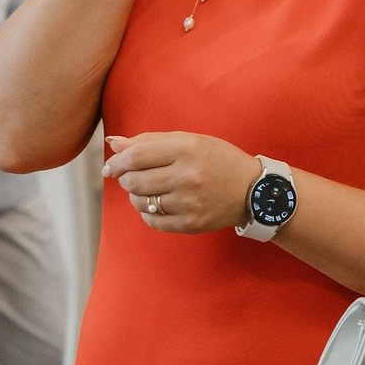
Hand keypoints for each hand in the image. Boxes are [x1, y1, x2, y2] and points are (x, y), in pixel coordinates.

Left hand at [103, 131, 260, 233]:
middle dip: (125, 179)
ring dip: (136, 196)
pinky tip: (159, 204)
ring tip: (150, 189)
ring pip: (140, 202)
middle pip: (133, 181)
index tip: (111, 165)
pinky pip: (152, 221)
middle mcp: (187, 176)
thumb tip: (112, 142)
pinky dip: (148, 213)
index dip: (117, 162)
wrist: (253, 190)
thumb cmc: (218, 160)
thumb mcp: (189, 140)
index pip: (136, 157)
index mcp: (187, 149)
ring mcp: (189, 203)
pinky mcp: (191, 224)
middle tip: (131, 176)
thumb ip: (149, 140)